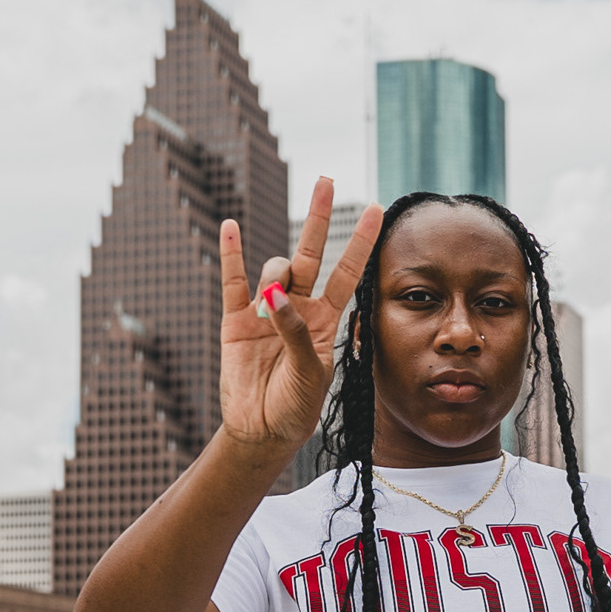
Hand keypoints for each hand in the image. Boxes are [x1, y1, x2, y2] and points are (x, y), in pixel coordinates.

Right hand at [218, 177, 383, 453]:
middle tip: (326, 180)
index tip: (380, 210)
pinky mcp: (235, 320)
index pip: (348, 273)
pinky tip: (231, 227)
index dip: (362, 242)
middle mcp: (298, 308)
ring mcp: (266, 311)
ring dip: (275, 275)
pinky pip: (232, 281)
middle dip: (320, 217)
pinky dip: (232, 254)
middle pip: (312, 253)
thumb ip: (296, 333)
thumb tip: (276, 296)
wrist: (262, 431)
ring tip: (272, 305)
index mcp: (325, 320)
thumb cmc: (296, 407)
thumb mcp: (310, 374)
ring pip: (274, 270)